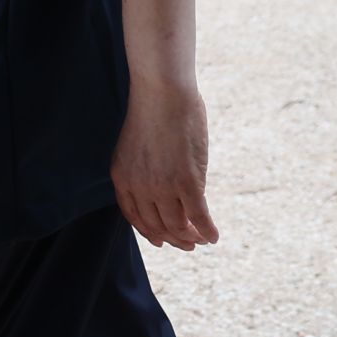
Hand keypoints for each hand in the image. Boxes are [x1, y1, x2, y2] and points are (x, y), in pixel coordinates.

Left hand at [110, 77, 217, 249]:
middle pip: (156, 225)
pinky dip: (207, 231)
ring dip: (191, 237)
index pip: (133, 216)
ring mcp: (162, 186)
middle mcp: (139, 185)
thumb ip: (144, 169)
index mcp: (122, 176)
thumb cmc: (153, 111)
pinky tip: (214, 236)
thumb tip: (164, 186)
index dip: (149, 232)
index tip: (161, 240)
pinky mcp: (187, 183)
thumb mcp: (137, 145)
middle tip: (188, 244)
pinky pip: (198, 217)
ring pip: (177, 226)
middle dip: (174, 239)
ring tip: (202, 240)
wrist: (162, 92)